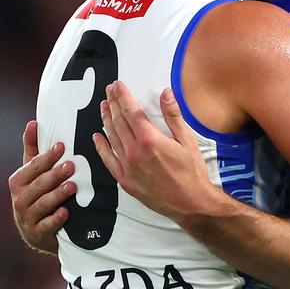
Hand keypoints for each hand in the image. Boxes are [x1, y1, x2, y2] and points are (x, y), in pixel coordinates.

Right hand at [8, 121, 75, 253]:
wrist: (36, 232)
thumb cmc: (36, 195)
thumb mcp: (32, 174)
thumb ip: (32, 149)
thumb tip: (33, 123)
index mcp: (17, 182)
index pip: (31, 167)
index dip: (46, 157)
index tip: (61, 146)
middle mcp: (19, 199)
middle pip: (38, 185)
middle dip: (54, 175)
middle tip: (71, 165)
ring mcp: (27, 218)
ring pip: (42, 204)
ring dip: (57, 195)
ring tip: (72, 186)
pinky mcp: (37, 234)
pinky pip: (46, 226)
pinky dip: (56, 219)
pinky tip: (66, 212)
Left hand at [93, 82, 215, 222]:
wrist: (190, 203)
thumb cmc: (192, 172)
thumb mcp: (187, 140)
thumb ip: (174, 116)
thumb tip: (165, 93)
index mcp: (150, 139)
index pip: (132, 111)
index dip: (123, 96)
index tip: (117, 85)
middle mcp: (134, 151)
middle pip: (119, 122)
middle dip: (113, 104)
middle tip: (109, 92)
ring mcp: (127, 167)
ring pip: (112, 137)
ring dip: (106, 120)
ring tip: (103, 107)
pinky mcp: (125, 180)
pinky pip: (108, 160)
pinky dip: (101, 147)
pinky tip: (97, 136)